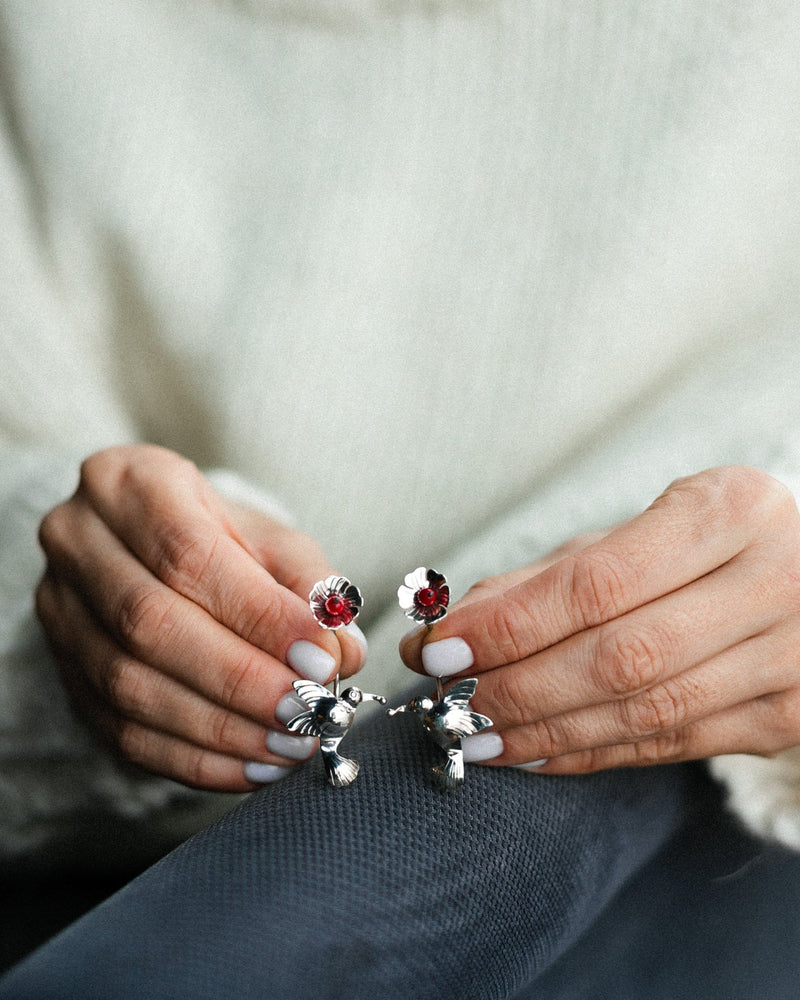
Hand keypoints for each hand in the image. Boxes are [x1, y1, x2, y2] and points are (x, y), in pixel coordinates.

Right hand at [36, 445, 365, 789]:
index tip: (321, 659)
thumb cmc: (221, 538)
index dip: (258, 615)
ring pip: (131, 685)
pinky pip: (122, 731)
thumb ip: (312, 588)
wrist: (150, 548)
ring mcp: (61, 609)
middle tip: (308, 710)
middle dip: (240, 678)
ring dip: (221, 727)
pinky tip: (253, 766)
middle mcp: (79, 540)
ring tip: (290, 744)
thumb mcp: (271, 540)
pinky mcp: (65, 670)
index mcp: (131, 483)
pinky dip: (195, 759)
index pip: (189, 553)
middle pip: (151, 622)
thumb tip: (343, 651)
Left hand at [400, 467, 799, 771]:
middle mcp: (776, 582)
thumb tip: (447, 632)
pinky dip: (589, 753)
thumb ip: (545, 578)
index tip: (438, 649)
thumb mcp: (634, 533)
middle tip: (448, 702)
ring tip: (475, 735)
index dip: (510, 625)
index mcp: (733, 512)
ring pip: (644, 713)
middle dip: (517, 687)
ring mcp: (790, 658)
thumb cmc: (705, 544)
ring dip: (544, 733)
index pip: (599, 583)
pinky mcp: (785, 718)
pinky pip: (670, 747)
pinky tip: (532, 754)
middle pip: (620, 657)